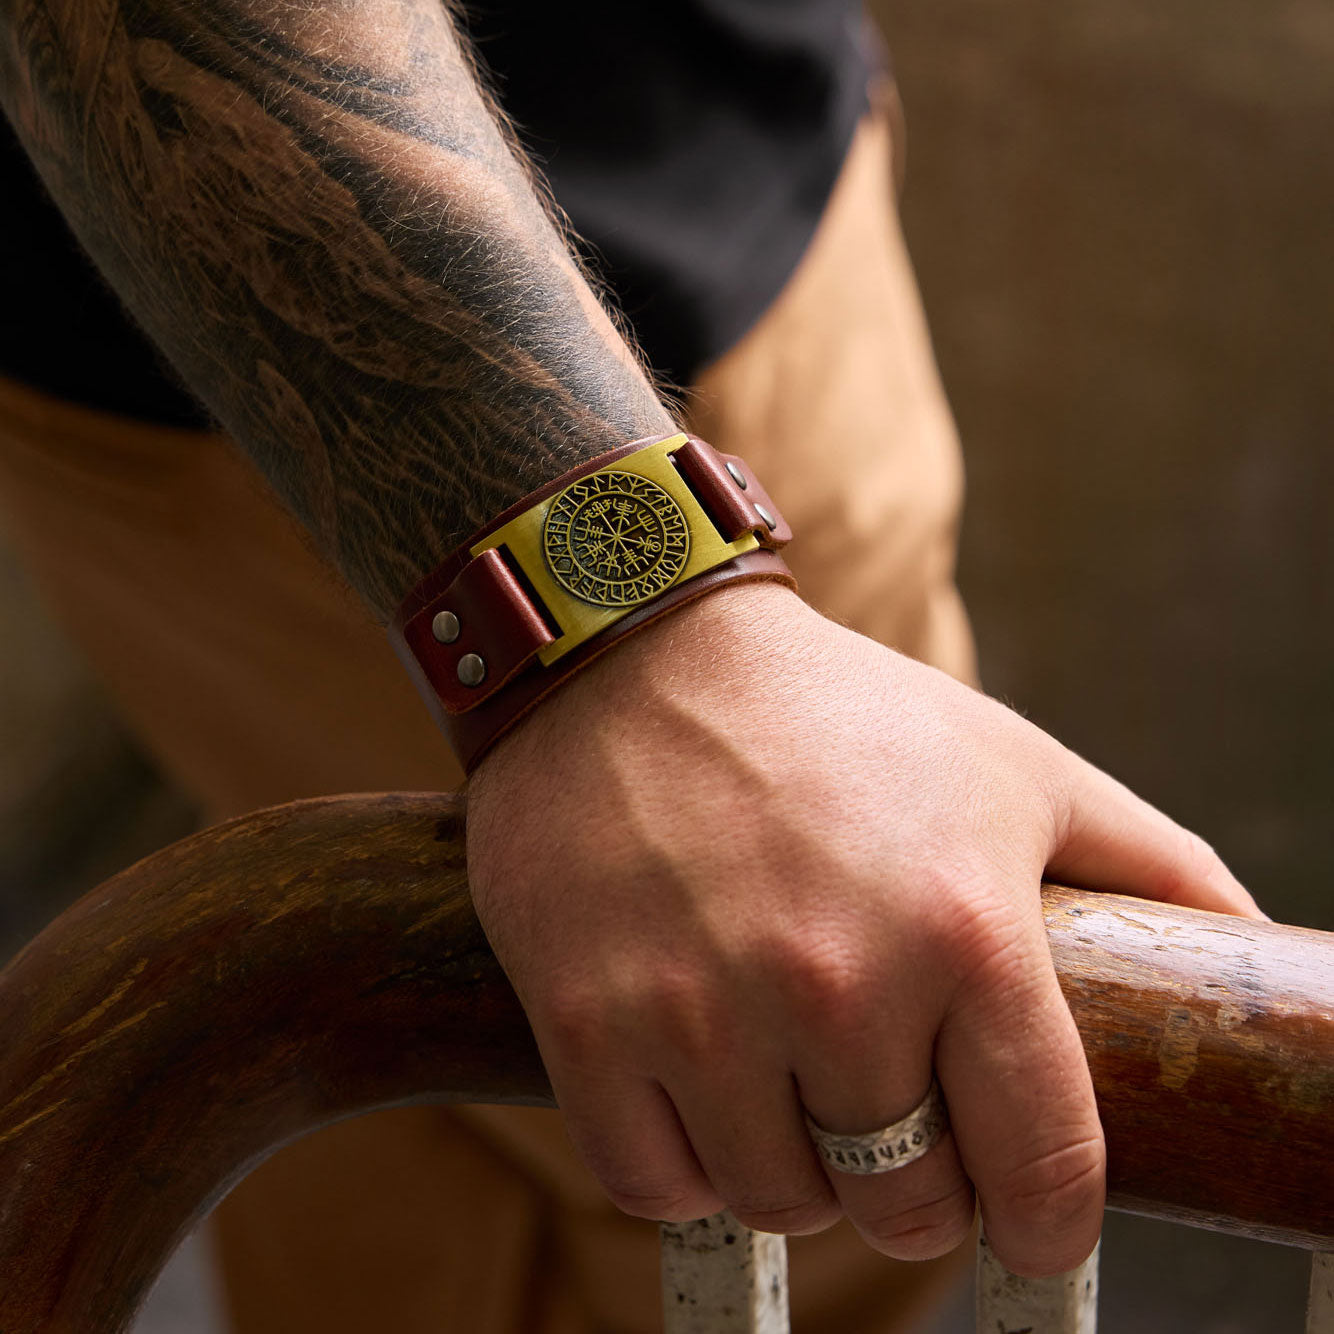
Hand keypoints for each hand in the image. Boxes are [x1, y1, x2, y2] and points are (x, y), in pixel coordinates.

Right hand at [466, 581, 1261, 1275]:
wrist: (638, 654)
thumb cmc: (836, 713)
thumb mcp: (1011, 762)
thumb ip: (1148, 857)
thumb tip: (1250, 939)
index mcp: (963, 928)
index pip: (1044, 1168)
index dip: (1046, 1223)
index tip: (1027, 1225)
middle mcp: (835, 984)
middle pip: (902, 1204)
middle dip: (913, 1185)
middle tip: (891, 1121)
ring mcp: (699, 1009)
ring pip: (778, 1200)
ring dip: (794, 1165)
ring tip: (789, 1080)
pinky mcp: (586, 1020)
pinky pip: (655, 1181)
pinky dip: (686, 1161)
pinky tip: (701, 1088)